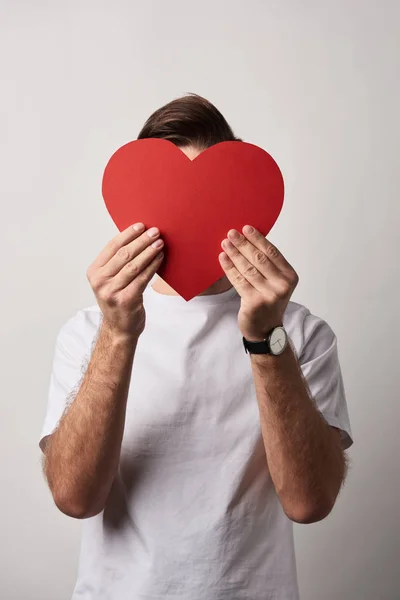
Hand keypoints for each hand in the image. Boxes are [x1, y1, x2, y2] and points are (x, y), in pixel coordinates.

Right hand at [86, 223, 163, 338]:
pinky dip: (152, 266)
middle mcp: (100, 281)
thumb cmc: (118, 300)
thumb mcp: (111, 280)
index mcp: (94, 272)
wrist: (119, 329)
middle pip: (123, 255)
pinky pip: (142, 278)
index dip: (127, 234)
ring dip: (149, 252)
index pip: (112, 247)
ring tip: (159, 243)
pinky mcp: (125, 300)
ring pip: (134, 265)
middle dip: (141, 241)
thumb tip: (138, 237)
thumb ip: (118, 262)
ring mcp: (111, 291)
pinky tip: (160, 258)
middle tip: (155, 232)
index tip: (141, 226)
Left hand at [219, 225, 298, 340]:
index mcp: (290, 276)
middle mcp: (282, 285)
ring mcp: (269, 295)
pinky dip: (229, 268)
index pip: (272, 252)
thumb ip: (268, 264)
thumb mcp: (275, 282)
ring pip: (247, 269)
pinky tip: (223, 258)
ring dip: (234, 254)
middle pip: (259, 259)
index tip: (246, 228)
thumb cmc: (268, 301)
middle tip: (231, 233)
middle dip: (243, 244)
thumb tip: (250, 239)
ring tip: (225, 243)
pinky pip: (238, 280)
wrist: (265, 329)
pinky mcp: (254, 302)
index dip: (258, 239)